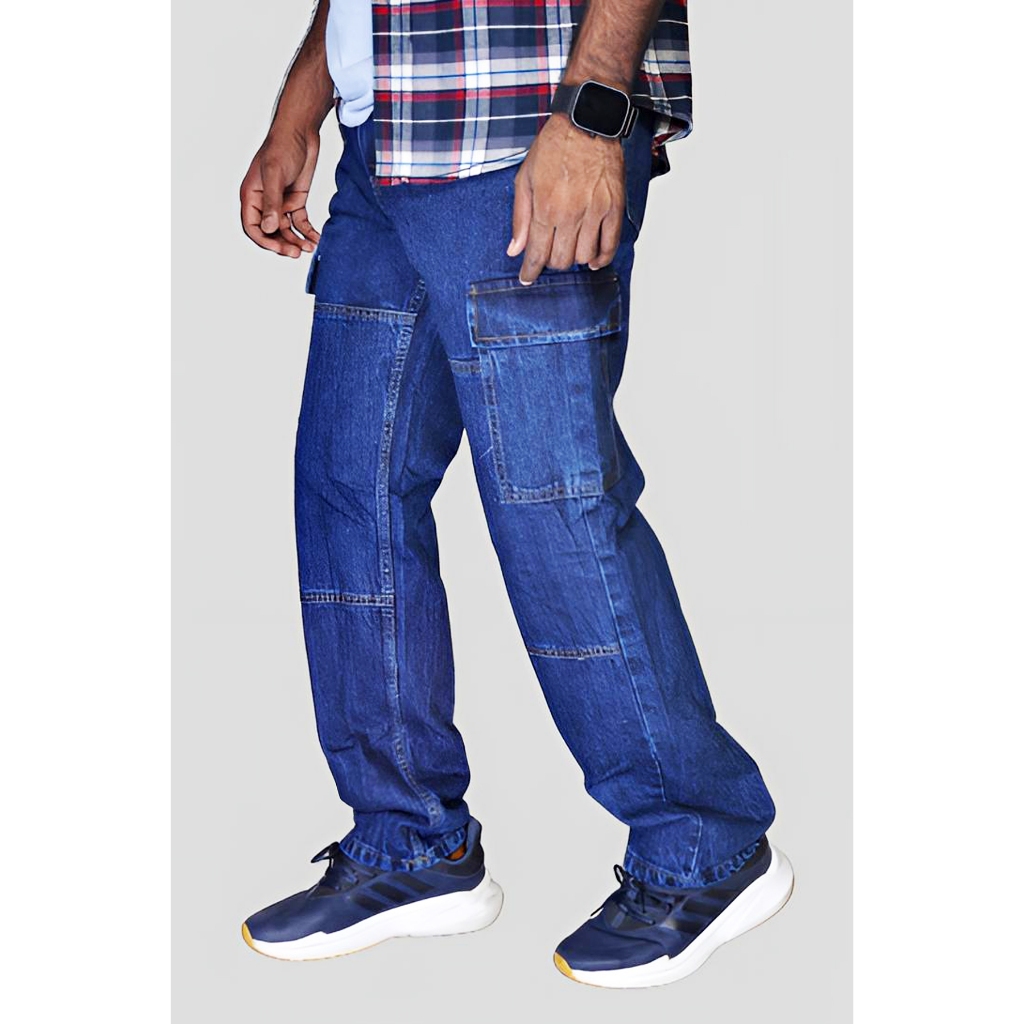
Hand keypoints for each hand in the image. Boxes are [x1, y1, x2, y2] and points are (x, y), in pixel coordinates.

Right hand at [240, 127, 320, 257]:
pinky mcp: (296, 201)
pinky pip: (300, 223)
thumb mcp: (275, 174)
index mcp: (251, 196)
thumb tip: (267, 228)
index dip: (265, 240)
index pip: (252, 227)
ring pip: (286, 230)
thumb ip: (271, 202)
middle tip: (297, 253)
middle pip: (270, 232)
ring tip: (310, 248)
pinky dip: (308, 232)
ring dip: (297, 241)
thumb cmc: (282, 147)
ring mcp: (280, 203)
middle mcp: (264, 202)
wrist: (301, 132)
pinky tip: (317, 239)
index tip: (280, 248)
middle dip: (283, 244)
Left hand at [508, 112, 625, 284]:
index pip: (537, 253)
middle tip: (549, 252)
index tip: (527, 278)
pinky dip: (602, 258)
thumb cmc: (554, 147)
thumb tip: (515, 250)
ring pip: (585, 256)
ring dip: (575, 258)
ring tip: (570, 247)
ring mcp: (595, 212)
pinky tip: (594, 260)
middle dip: (552, 261)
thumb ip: (520, 217)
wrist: (587, 122)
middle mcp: (571, 214)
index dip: (530, 271)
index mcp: (546, 207)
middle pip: (561, 260)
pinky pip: (610, 245)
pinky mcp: (614, 207)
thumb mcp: (525, 178)